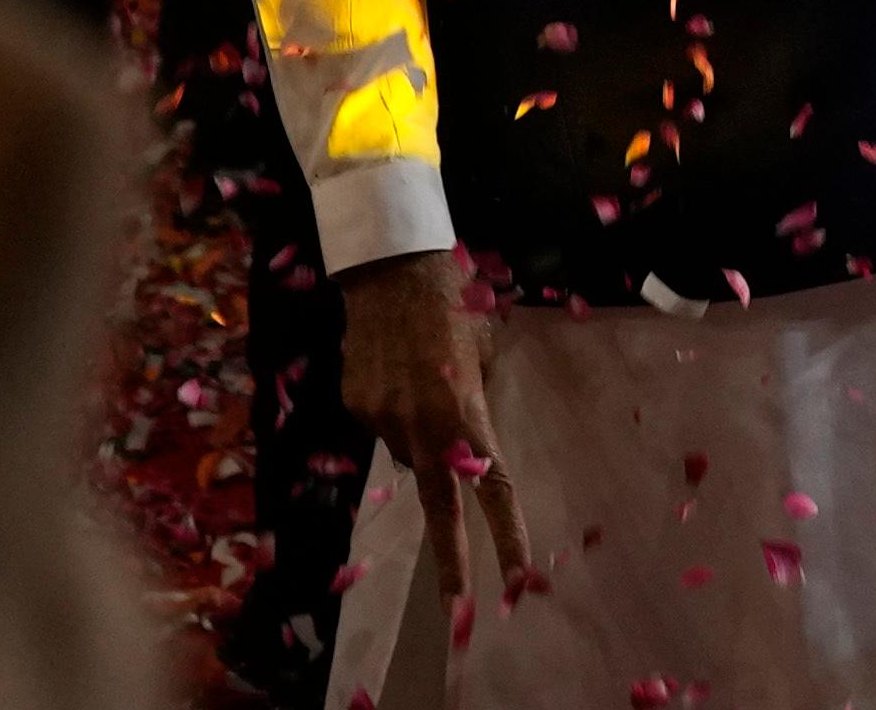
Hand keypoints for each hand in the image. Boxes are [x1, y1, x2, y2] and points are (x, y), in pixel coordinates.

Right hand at [342, 250, 534, 597]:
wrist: (392, 268)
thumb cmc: (455, 302)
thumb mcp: (484, 354)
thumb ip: (476, 404)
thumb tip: (463, 442)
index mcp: (466, 414)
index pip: (494, 488)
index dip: (507, 535)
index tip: (519, 577)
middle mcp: (424, 427)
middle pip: (440, 508)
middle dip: (452, 560)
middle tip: (456, 608)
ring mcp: (383, 420)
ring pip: (408, 453)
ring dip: (420, 436)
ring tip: (420, 378)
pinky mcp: (356, 407)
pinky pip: (382, 425)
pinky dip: (392, 411)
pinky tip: (393, 370)